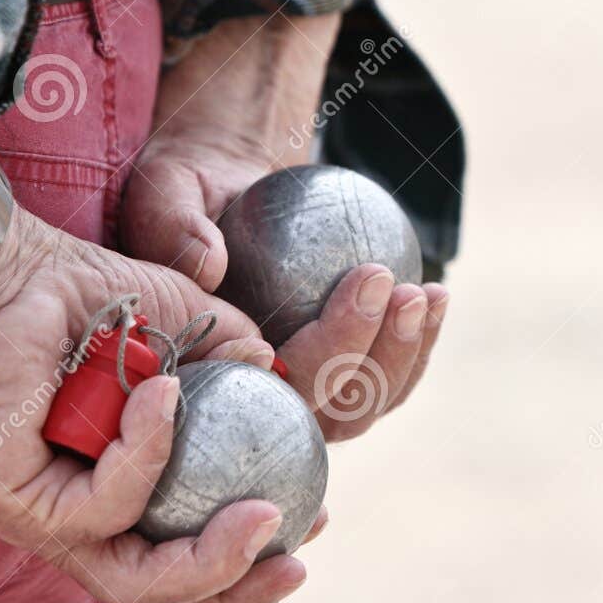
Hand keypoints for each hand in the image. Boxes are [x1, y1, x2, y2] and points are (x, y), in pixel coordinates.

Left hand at [0, 205, 320, 602]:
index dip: (254, 559)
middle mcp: (85, 521)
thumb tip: (276, 371)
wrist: (1, 272)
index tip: (312, 521)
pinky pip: (105, 505)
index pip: (188, 561)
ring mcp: (51, 521)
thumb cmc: (83, 295)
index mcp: (122, 493)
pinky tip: (162, 395)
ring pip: (136, 584)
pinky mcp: (21, 507)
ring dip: (212, 561)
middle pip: (167, 599)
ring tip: (262, 516)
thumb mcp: (186, 321)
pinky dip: (147, 452)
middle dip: (242, 593)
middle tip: (295, 561)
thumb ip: (233, 352)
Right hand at [122, 13, 448, 440]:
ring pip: (361, 407)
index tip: (311, 321)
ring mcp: (304, 396)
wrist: (232, 191)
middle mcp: (251, 403)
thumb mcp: (165, 188)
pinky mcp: (344, 375)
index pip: (247, 397)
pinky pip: (388, 378)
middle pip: (316, 414)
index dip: (288, 373)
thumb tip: (208, 264)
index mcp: (197, 378)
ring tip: (421, 293)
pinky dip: (418, 342)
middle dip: (355, 355)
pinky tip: (436, 294)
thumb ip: (173, 225)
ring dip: (400, 356)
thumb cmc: (188, 190)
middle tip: (377, 279)